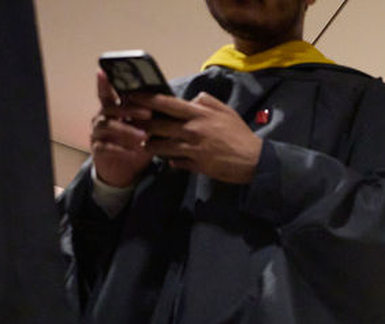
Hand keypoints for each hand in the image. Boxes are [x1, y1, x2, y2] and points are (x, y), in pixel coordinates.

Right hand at [91, 71, 153, 187]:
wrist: (126, 169)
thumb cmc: (136, 143)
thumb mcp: (146, 128)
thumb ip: (152, 115)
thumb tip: (173, 102)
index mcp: (113, 109)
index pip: (106, 93)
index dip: (103, 83)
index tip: (104, 73)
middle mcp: (102, 117)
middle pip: (110, 108)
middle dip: (129, 109)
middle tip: (147, 114)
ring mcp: (98, 132)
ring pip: (108, 126)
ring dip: (126, 130)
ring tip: (143, 136)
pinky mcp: (98, 149)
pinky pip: (106, 146)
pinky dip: (120, 148)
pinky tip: (133, 151)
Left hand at [138, 91, 262, 183]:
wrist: (254, 160)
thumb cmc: (240, 135)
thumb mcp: (227, 111)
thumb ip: (208, 102)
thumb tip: (193, 99)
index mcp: (199, 114)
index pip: (166, 104)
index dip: (146, 100)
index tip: (132, 97)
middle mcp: (192, 130)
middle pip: (158, 125)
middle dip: (141, 123)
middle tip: (130, 121)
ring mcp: (193, 148)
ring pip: (161, 146)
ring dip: (150, 144)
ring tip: (145, 143)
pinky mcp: (196, 165)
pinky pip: (175, 162)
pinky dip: (170, 160)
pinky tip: (168, 159)